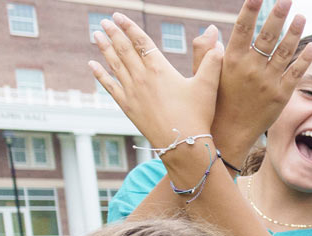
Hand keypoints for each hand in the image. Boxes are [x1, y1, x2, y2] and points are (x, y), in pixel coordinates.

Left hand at [89, 14, 219, 149]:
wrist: (182, 144)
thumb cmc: (198, 115)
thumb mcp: (208, 86)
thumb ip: (212, 61)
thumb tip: (219, 42)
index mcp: (160, 69)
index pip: (141, 42)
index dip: (129, 27)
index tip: (119, 16)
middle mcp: (142, 77)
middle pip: (124, 49)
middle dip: (114, 33)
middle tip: (105, 21)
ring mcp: (132, 92)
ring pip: (114, 64)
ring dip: (105, 48)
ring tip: (97, 35)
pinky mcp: (127, 106)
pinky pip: (109, 86)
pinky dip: (100, 74)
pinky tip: (92, 65)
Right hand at [214, 0, 311, 161]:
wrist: (227, 134)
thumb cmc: (213, 101)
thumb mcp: (203, 75)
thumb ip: (205, 50)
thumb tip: (212, 27)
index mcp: (230, 60)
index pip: (242, 28)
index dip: (250, 9)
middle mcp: (250, 68)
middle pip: (267, 36)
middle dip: (277, 15)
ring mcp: (267, 81)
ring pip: (285, 52)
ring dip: (295, 32)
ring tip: (302, 16)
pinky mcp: (281, 95)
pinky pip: (296, 73)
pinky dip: (305, 59)